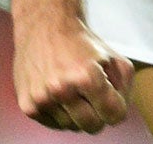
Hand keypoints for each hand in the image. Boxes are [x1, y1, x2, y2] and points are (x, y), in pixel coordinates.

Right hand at [14, 18, 135, 131]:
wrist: (45, 26)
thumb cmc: (81, 42)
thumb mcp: (113, 56)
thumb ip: (124, 86)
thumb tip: (118, 115)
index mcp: (87, 76)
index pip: (114, 115)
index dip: (117, 108)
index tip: (112, 99)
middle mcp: (62, 89)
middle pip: (93, 126)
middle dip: (98, 114)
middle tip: (93, 96)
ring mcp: (43, 99)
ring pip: (72, 127)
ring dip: (77, 113)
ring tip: (73, 89)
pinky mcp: (28, 105)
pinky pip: (53, 125)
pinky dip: (60, 114)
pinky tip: (59, 94)